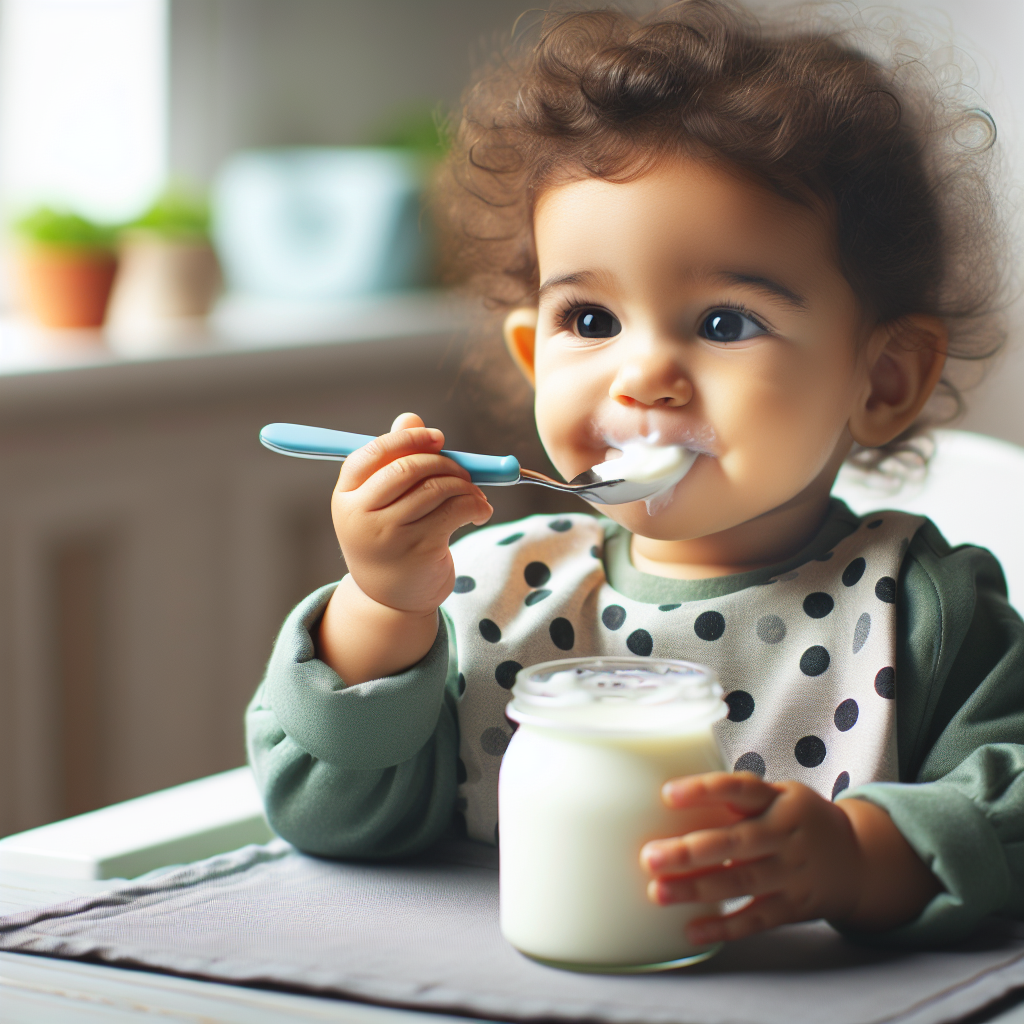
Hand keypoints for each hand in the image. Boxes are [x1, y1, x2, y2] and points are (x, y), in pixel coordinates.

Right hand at [331, 412, 492, 613]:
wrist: (390, 600)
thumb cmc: (389, 540)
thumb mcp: (382, 502)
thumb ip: (394, 460)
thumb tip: (410, 418)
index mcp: (346, 495)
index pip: (373, 452)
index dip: (408, 439)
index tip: (438, 438)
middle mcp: (361, 514)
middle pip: (407, 467)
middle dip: (443, 462)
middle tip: (463, 471)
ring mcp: (388, 534)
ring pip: (435, 488)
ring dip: (465, 486)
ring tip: (475, 495)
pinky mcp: (418, 550)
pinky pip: (455, 511)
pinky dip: (475, 505)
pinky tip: (480, 511)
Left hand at [640, 772, 863, 943]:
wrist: (859, 861)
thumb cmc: (800, 819)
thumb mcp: (781, 795)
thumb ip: (740, 797)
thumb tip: (675, 795)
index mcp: (779, 800)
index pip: (740, 789)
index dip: (705, 790)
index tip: (667, 794)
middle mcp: (787, 835)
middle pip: (735, 843)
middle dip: (690, 852)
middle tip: (649, 856)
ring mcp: (793, 873)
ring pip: (741, 883)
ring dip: (697, 890)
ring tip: (658, 892)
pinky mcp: (795, 906)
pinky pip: (756, 919)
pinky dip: (724, 927)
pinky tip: (692, 930)